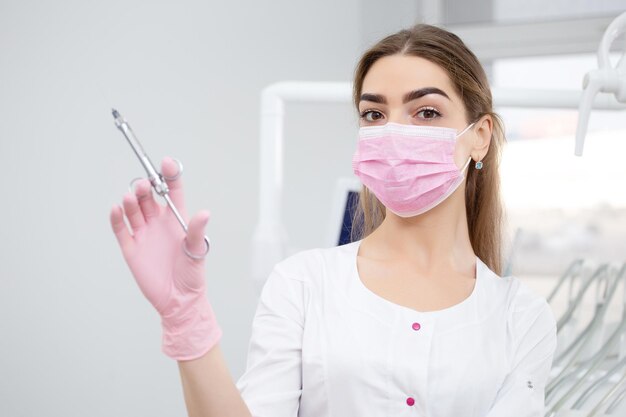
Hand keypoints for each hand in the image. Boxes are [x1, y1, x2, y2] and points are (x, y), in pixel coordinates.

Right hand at [109, 156, 220, 359]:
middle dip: (145, 188)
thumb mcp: (197, 251)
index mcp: (176, 220)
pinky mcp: (131, 248)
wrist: (178, 301)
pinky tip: (116, 209)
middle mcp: (158, 223)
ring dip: (131, 201)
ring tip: (131, 197)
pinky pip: (121, 230)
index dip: (169, 176)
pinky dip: (117, 218)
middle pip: (148, 197)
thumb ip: (196, 231)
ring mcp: (144, 234)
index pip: (171, 192)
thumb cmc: (191, 276)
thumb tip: (204, 213)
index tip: (166, 163)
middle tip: (144, 185)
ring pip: (134, 210)